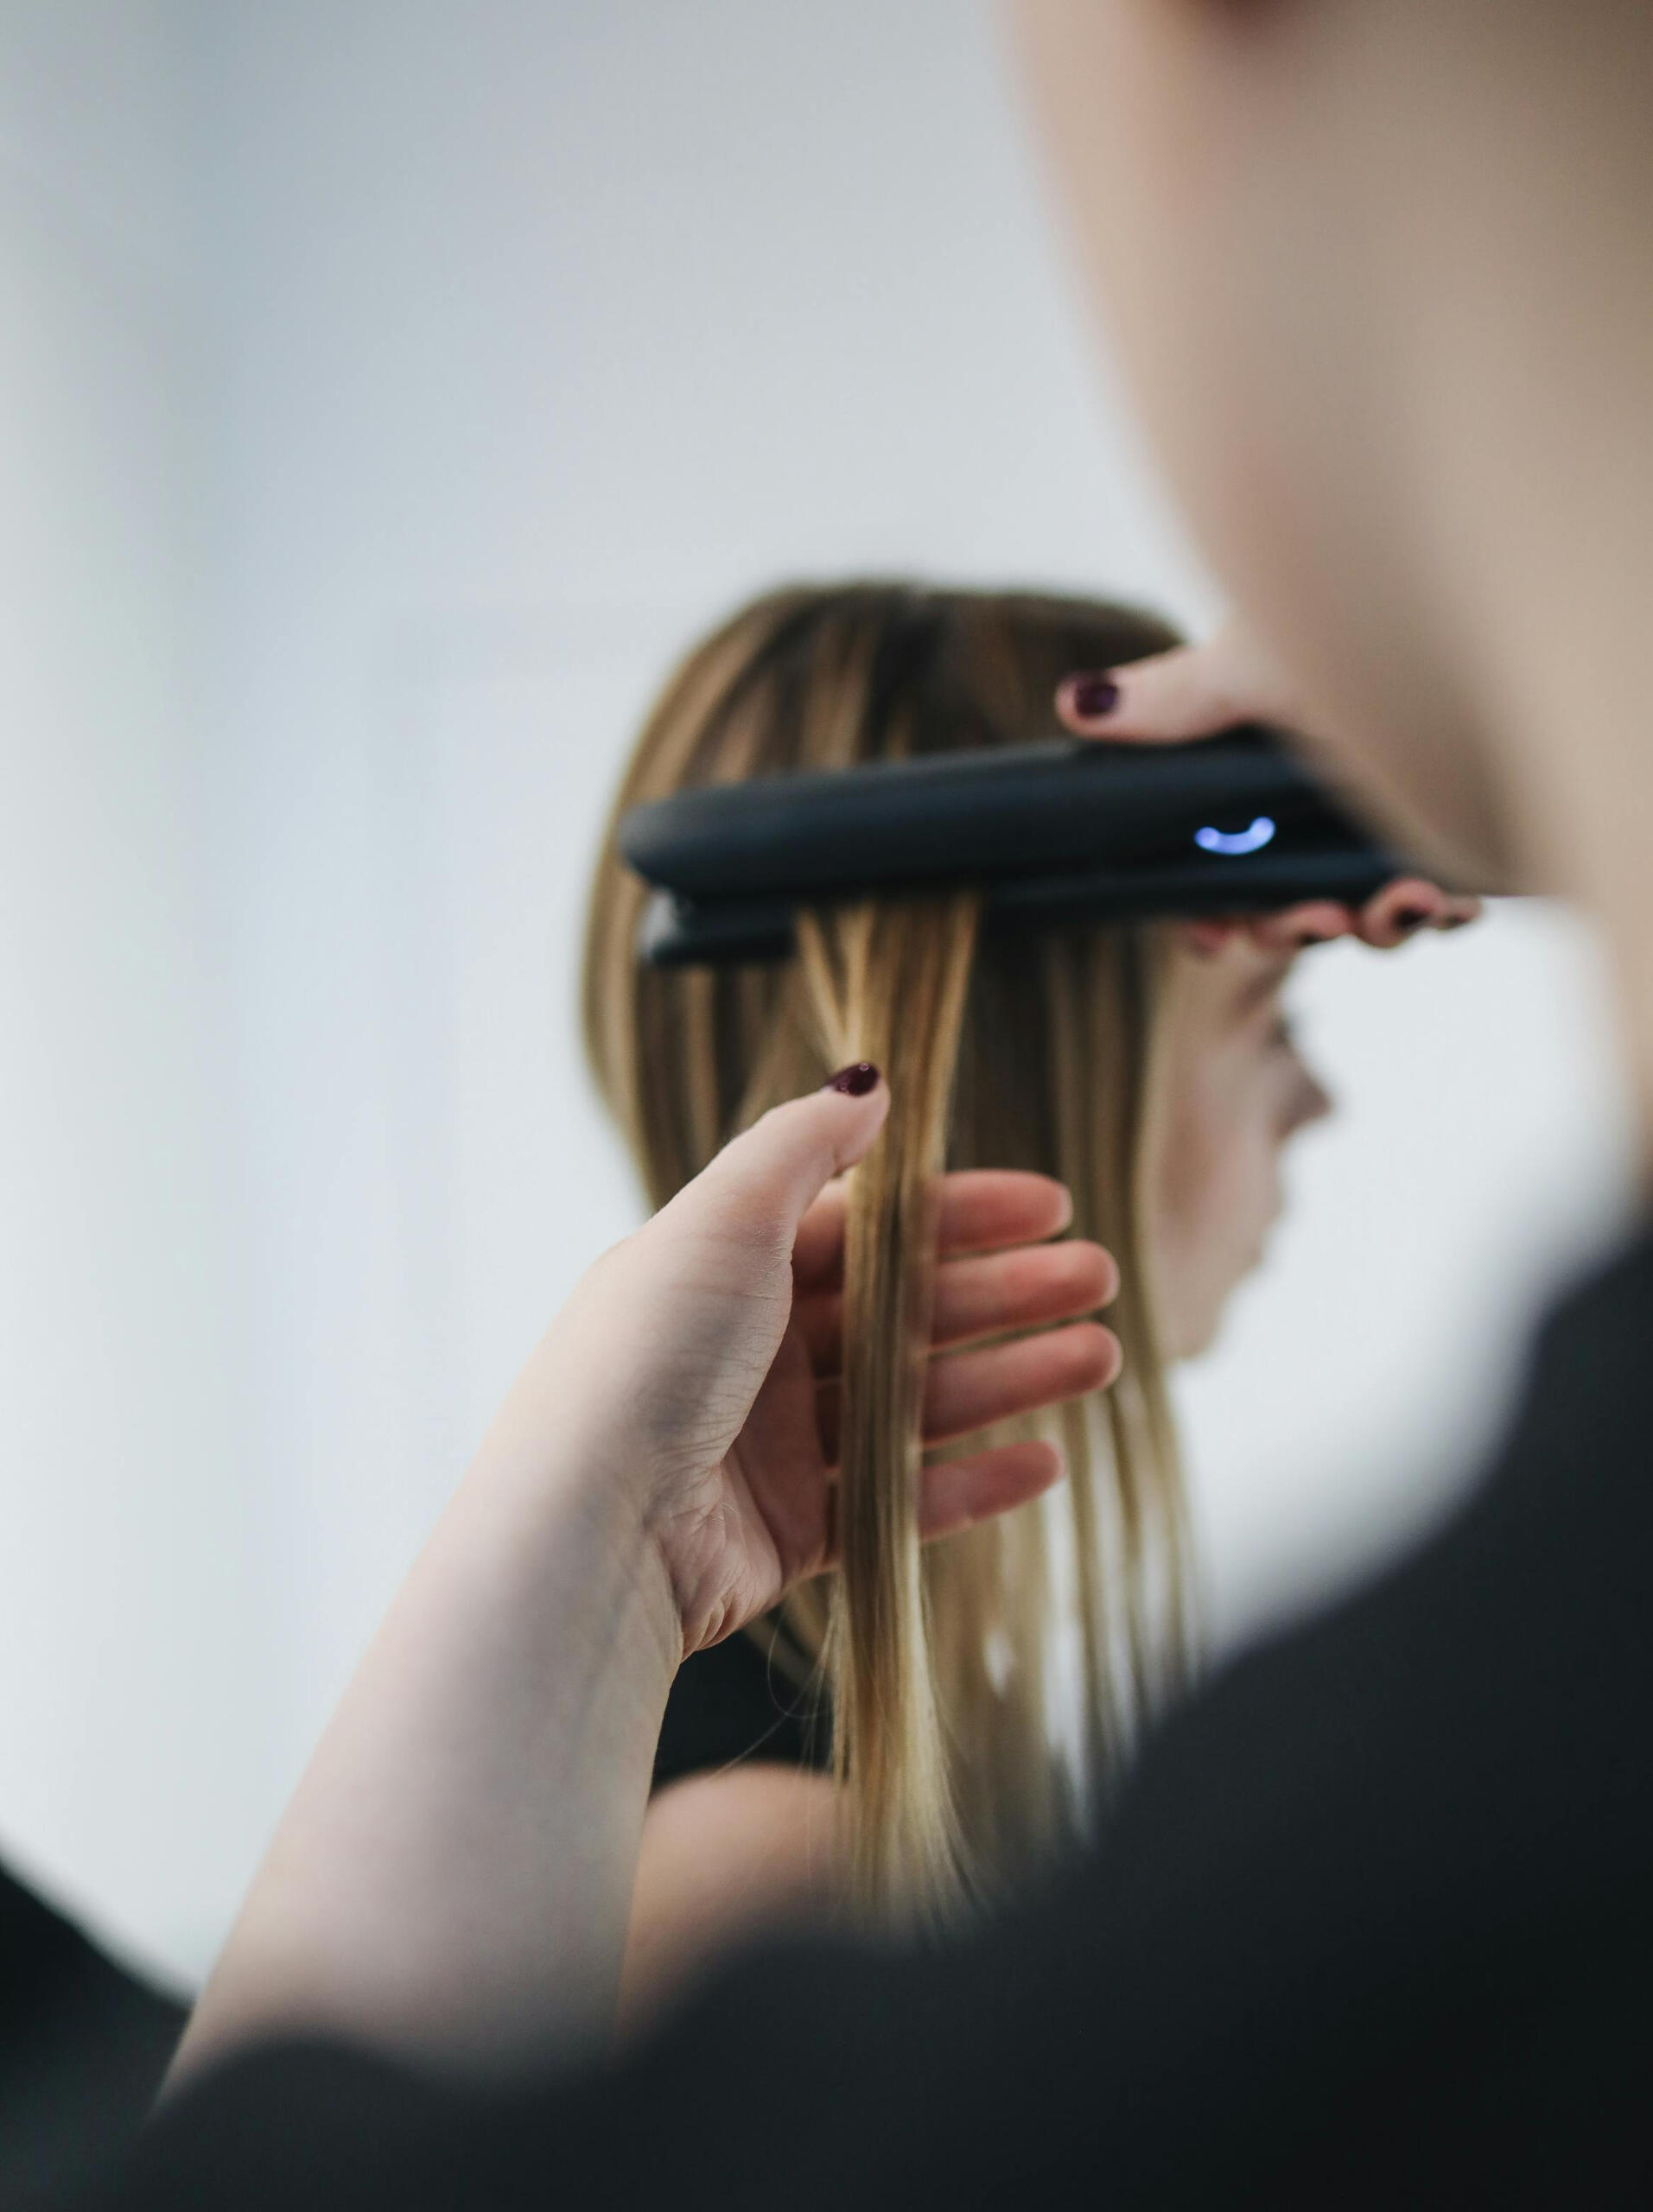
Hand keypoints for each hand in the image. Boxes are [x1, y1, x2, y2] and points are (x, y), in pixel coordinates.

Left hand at [549, 1071, 1117, 1655]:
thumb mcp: (720, 1219)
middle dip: (1006, 1292)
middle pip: (906, 1311)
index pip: (869, 1227)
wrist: (590, 1529)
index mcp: (730, 1267)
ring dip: (1013, 1376)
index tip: (1051, 1205)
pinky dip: (975, 1480)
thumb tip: (870, 1083)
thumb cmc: (644, 1358)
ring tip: (1101, 1357)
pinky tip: (1046, 1459)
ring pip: (919, 1401)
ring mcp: (776, 1445)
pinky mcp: (793, 1532)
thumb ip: (800, 1145)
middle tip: (1099, 1279)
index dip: (962, 1212)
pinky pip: (903, 1498)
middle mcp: (754, 1350)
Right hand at [1055, 619, 1481, 950]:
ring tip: (1405, 903)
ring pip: (1365, 912)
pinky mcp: (1456, 829)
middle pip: (1287, 902)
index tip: (1214, 937)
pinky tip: (1452, 900)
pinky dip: (1442, 910)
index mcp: (1260, 765)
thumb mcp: (1250, 660)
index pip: (1219, 865)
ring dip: (1376, 927)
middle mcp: (1319, 797)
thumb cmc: (1365, 614)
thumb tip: (1078, 705)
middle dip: (1295, 926)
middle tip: (1316, 921)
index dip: (1212, 913)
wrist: (1482, 622)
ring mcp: (1389, 817)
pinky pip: (1443, 899)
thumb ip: (1171, 699)